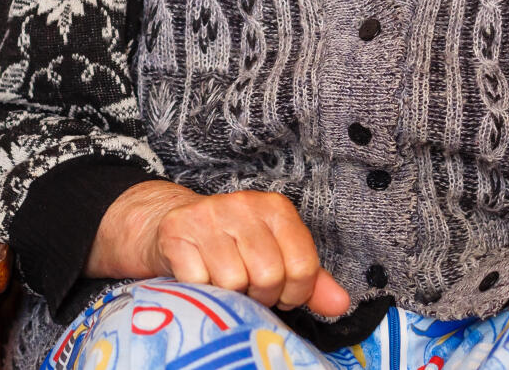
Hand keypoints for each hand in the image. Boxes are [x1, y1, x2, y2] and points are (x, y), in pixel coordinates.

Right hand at [87, 181, 350, 316]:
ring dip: (228, 294)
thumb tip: (341, 304)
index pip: (303, 267)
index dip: (293, 294)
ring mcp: (207, 215)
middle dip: (259, 296)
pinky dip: (200, 290)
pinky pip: (199, 281)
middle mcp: (243, 204)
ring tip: (223, 283)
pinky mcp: (176, 232)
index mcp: (275, 208)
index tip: (279, 294)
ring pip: (234, 281)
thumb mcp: (274, 256)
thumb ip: (310, 281)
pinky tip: (199, 277)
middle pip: (269, 276)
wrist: (167, 227)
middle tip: (247, 290)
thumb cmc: (229, 248)